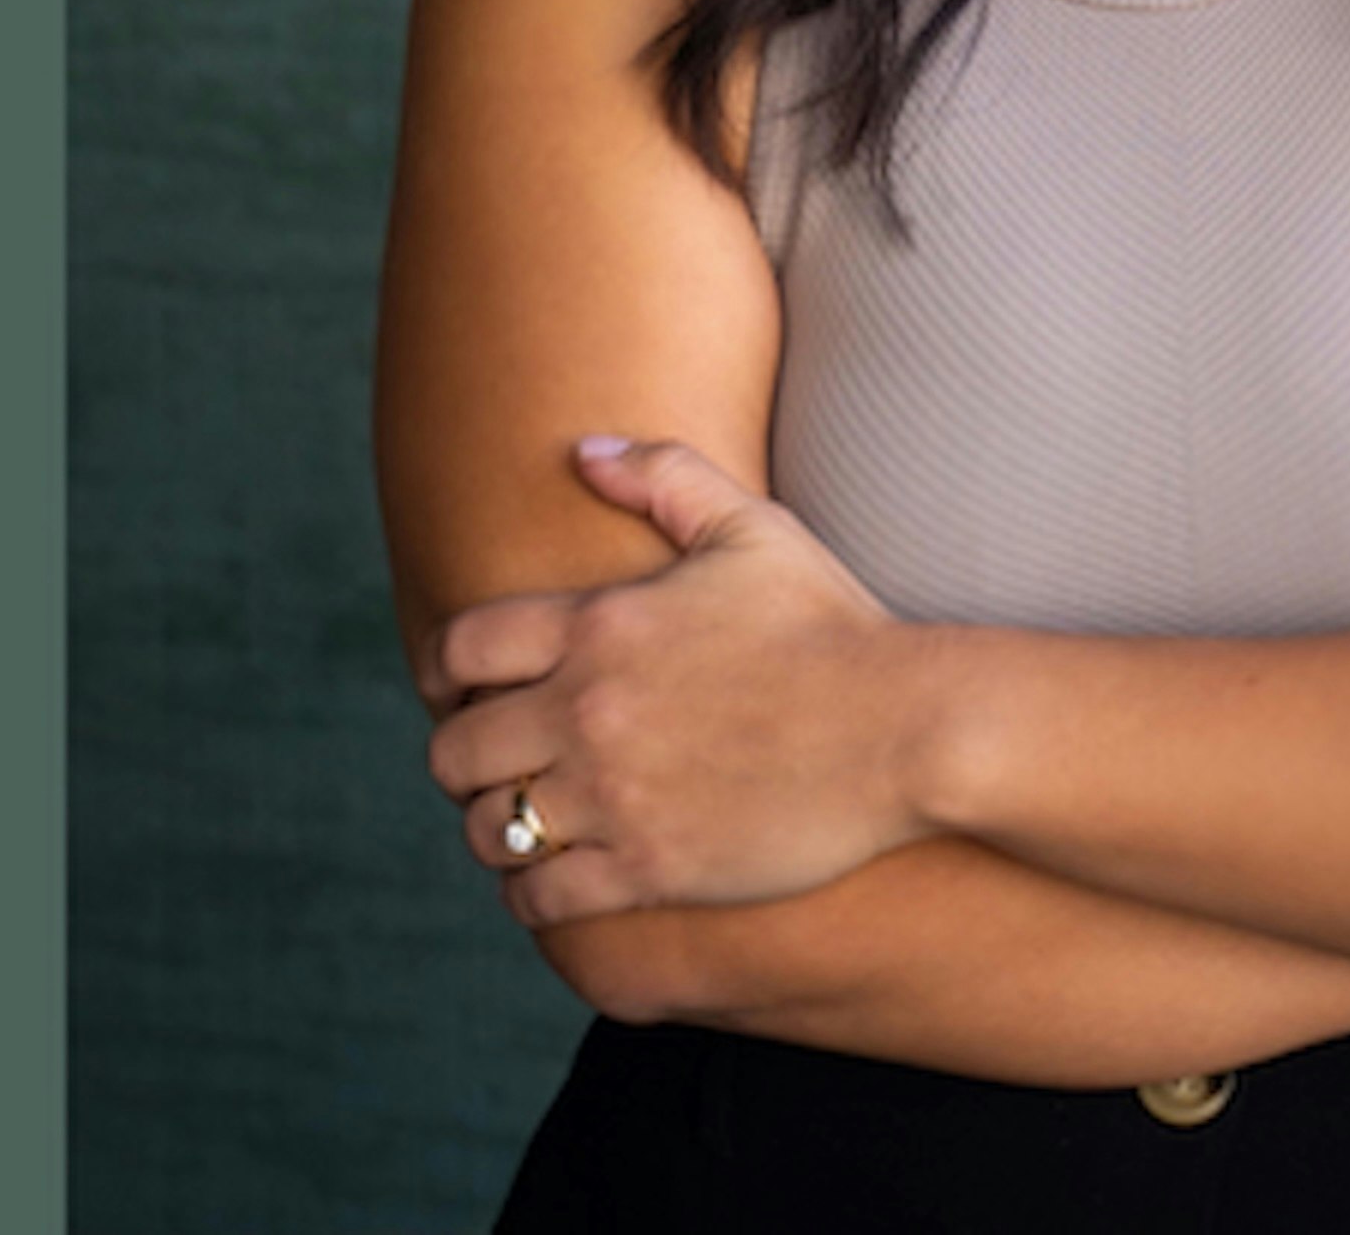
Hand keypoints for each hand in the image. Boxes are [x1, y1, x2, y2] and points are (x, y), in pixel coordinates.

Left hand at [422, 437, 926, 927]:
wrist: (907, 727)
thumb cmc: (833, 624)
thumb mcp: (751, 527)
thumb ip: (662, 476)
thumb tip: (583, 451)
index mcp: (597, 625)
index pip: (458, 648)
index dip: (443, 673)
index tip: (456, 694)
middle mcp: (587, 710)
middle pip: (454, 749)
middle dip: (465, 759)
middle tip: (497, 768)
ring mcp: (614, 794)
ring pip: (488, 828)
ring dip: (494, 829)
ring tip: (522, 829)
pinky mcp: (648, 867)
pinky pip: (539, 897)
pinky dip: (530, 896)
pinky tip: (554, 884)